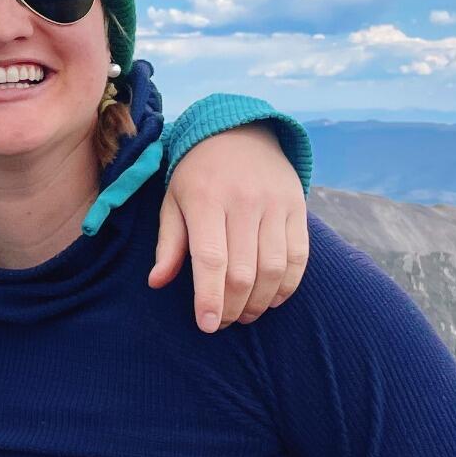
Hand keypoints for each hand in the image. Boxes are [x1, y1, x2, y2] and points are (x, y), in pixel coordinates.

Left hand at [153, 122, 308, 330]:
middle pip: (243, 271)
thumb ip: (169, 243)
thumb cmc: (198, 175)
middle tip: (223, 322)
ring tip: (245, 314)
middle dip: (233, 307)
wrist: (241, 132)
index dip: (210, 297)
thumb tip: (157, 282)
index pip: (211, 259)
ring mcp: (275, 204)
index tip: (208, 324)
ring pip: (273, 268)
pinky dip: (287, 286)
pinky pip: (298, 256)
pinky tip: (270, 299)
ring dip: (259, 302)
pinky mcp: (297, 208)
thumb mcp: (173, 200)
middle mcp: (243, 201)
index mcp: (205, 199)